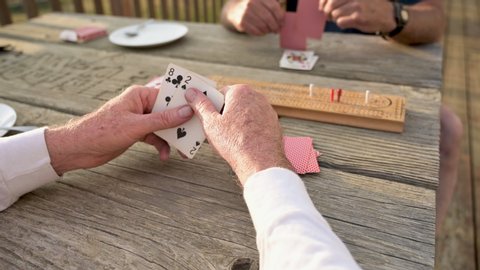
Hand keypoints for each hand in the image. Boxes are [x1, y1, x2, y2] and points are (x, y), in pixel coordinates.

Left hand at [45, 85, 193, 174]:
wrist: (79, 148)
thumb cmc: (102, 131)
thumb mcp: (136, 126)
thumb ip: (162, 120)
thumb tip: (185, 111)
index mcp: (139, 95)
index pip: (168, 95)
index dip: (184, 103)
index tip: (199, 109)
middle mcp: (141, 105)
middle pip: (168, 112)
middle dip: (180, 124)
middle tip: (194, 134)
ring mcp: (139, 119)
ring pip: (163, 126)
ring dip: (172, 138)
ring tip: (183, 150)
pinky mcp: (136, 132)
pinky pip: (155, 136)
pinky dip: (160, 145)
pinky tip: (164, 155)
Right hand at [185, 85, 292, 185]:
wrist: (260, 162)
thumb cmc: (235, 142)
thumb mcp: (210, 123)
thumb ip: (200, 105)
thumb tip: (191, 92)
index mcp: (240, 91)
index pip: (220, 93)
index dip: (212, 106)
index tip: (209, 118)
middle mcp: (257, 96)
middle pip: (234, 102)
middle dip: (225, 114)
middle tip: (218, 130)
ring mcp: (267, 110)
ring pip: (245, 113)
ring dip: (237, 122)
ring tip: (231, 138)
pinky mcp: (273, 123)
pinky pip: (256, 123)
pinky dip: (249, 129)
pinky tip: (243, 142)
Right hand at [225, 0, 284, 34]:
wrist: (236, 10)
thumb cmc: (255, 5)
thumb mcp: (264, 0)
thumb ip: (275, 2)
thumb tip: (287, 6)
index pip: (274, 7)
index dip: (280, 16)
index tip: (282, 22)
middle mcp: (251, 3)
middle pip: (268, 18)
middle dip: (275, 26)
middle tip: (277, 29)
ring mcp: (245, 13)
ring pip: (262, 26)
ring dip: (269, 30)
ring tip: (270, 30)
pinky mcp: (241, 22)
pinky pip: (256, 31)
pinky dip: (262, 33)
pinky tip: (263, 31)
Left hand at [319, 0, 395, 33]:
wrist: (388, 15)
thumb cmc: (370, 6)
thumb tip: (323, 4)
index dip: (323, 1)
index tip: (322, 7)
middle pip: (331, 4)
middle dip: (327, 12)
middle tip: (329, 16)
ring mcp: (357, 6)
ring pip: (335, 14)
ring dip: (335, 19)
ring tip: (342, 18)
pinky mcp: (358, 17)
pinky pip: (340, 22)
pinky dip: (341, 24)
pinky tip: (348, 23)